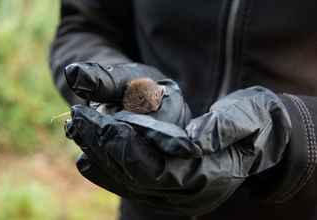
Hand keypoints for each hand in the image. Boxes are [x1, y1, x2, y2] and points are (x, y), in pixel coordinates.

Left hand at [65, 85, 290, 215]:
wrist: (259, 139)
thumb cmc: (255, 123)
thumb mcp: (247, 117)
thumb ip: (222, 127)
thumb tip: (191, 140)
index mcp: (208, 176)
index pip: (156, 170)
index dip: (126, 148)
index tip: (101, 122)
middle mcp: (188, 195)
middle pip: (135, 177)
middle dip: (104, 147)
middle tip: (79, 119)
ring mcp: (175, 196)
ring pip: (128, 182)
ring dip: (100, 157)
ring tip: (77, 131)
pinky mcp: (167, 189)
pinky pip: (131, 185)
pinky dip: (107, 172)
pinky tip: (86, 157)